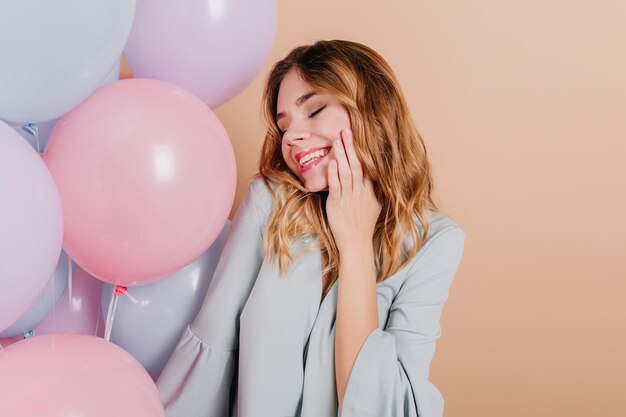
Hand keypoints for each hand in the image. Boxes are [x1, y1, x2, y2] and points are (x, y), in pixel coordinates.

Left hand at [326, 128, 381, 251]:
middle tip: (345, 130)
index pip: (367, 166)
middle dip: (351, 147)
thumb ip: (377, 191)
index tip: (358, 136)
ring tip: (337, 141)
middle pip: (357, 164)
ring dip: (341, 155)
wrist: (356, 243)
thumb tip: (380, 178)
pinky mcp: (337, 203)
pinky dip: (334, 173)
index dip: (362, 151)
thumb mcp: (377, 206)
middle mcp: (361, 192)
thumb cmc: (364, 224)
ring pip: (346, 172)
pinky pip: (336, 185)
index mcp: (371, 191)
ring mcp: (349, 197)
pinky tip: (332, 162)